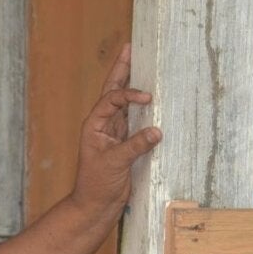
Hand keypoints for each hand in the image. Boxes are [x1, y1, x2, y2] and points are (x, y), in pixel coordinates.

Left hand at [69, 43, 160, 217]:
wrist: (96, 205)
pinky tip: (151, 97)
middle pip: (113, 91)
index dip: (129, 94)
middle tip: (130, 48)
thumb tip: (157, 130)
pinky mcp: (125, 143)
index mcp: (94, 125)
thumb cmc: (96, 185)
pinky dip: (142, 107)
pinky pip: (134, 119)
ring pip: (123, 102)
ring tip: (140, 63)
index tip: (148, 97)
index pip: (111, 100)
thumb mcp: (115, 164)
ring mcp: (114, 133)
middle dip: (121, 70)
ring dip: (131, 84)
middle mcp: (103, 125)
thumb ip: (135, 146)